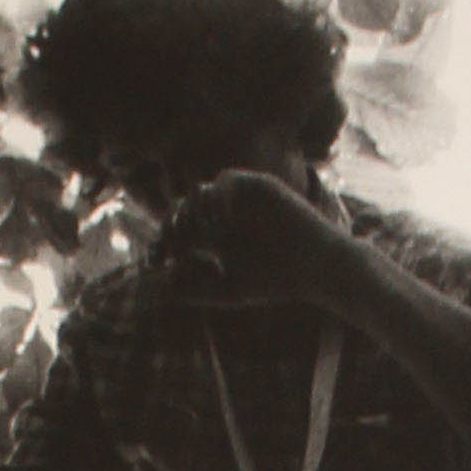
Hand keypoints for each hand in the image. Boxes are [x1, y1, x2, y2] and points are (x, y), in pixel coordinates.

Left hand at [160, 169, 345, 309]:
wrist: (316, 268)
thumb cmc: (276, 283)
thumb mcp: (228, 291)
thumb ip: (195, 291)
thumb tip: (159, 286)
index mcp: (214, 239)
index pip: (178, 234)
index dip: (162, 244)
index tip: (154, 261)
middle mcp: (223, 217)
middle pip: (183, 211)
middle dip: (173, 228)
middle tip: (172, 244)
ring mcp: (239, 201)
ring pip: (200, 192)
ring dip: (193, 209)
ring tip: (199, 231)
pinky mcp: (259, 187)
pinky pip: (227, 179)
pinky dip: (218, 195)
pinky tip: (219, 218)